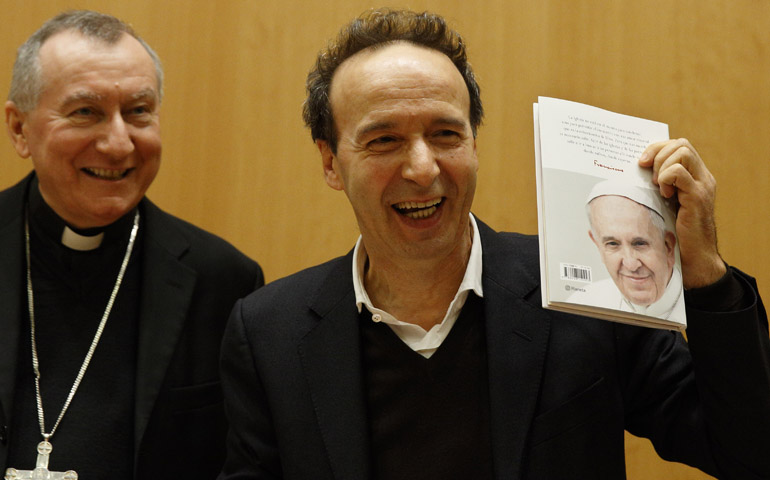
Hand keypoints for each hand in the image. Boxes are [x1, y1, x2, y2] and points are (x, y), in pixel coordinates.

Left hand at [639, 138, 726, 287]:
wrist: (695, 258)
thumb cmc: (676, 234)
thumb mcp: (664, 205)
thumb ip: (657, 189)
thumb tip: (630, 178)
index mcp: (695, 177)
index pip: (679, 145)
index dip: (657, 148)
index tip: (642, 163)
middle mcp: (703, 178)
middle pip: (682, 144)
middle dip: (658, 154)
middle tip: (649, 175)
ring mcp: (702, 186)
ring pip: (682, 152)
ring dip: (662, 167)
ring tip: (659, 188)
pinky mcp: (697, 197)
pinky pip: (679, 173)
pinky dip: (666, 179)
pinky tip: (665, 196)